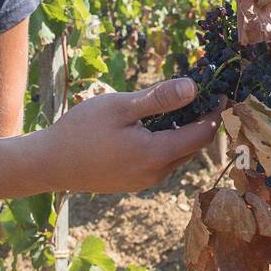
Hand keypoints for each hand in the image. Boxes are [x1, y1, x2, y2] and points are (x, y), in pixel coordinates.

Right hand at [33, 78, 220, 193]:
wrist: (49, 164)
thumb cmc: (81, 130)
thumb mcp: (121, 106)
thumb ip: (159, 98)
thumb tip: (194, 86)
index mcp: (156, 154)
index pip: (202, 134)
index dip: (215, 113)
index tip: (222, 92)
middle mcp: (156, 174)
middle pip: (193, 147)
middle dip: (202, 122)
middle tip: (203, 94)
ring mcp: (145, 182)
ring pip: (178, 156)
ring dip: (184, 133)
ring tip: (179, 106)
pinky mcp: (133, 183)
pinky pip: (161, 162)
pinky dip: (167, 143)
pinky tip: (155, 126)